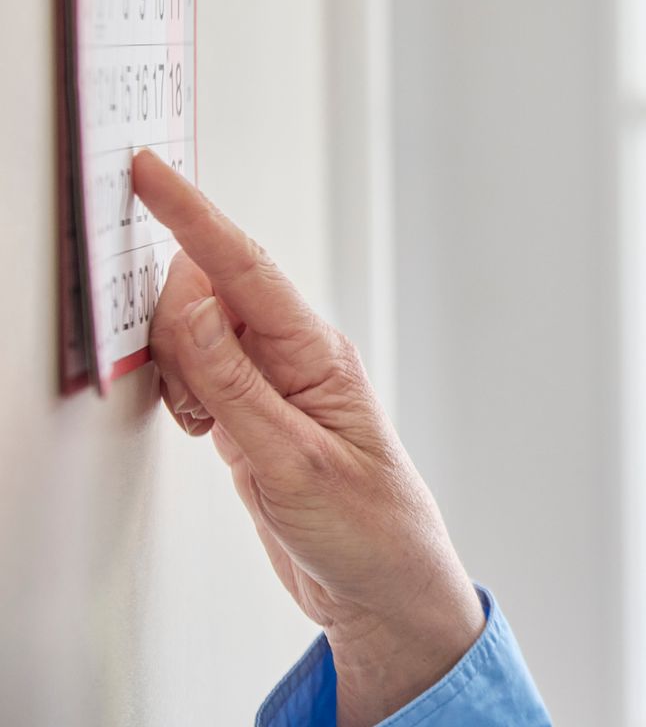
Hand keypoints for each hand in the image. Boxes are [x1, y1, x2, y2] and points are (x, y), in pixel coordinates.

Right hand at [131, 150, 483, 726]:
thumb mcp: (290, 459)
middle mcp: (296, 358)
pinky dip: (183, 398)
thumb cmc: (365, 527)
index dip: (193, 216)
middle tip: (191, 393)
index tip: (150, 171)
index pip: (244, 268)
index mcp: (318, 353)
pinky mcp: (253, 417)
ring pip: (195, 339)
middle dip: (175, 327)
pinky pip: (198, 378)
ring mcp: (273, 386)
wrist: (381, 589)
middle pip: (208, 297)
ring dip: (179, 372)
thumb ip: (231, 379)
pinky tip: (202, 433)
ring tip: (208, 430)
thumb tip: (188, 298)